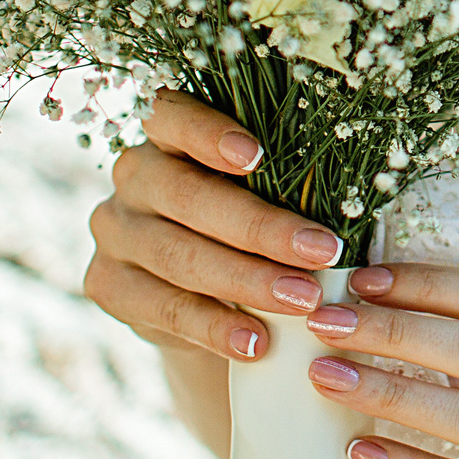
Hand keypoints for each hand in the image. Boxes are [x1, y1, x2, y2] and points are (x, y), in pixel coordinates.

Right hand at [83, 88, 348, 359]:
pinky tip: (256, 342)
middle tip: (323, 254)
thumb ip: (282, 186)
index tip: (258, 155)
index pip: (172, 116)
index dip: (209, 132)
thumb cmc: (247, 223)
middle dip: (261, 228)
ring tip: (304, 301)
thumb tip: (351, 198)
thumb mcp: (261, 193)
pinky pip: (165, 308)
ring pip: (179, 256)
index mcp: (166, 135)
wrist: (199, 291)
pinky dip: (216, 328)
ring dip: (248, 281)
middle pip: (189, 196)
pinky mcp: (107, 285)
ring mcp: (115, 231)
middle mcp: (132, 176)